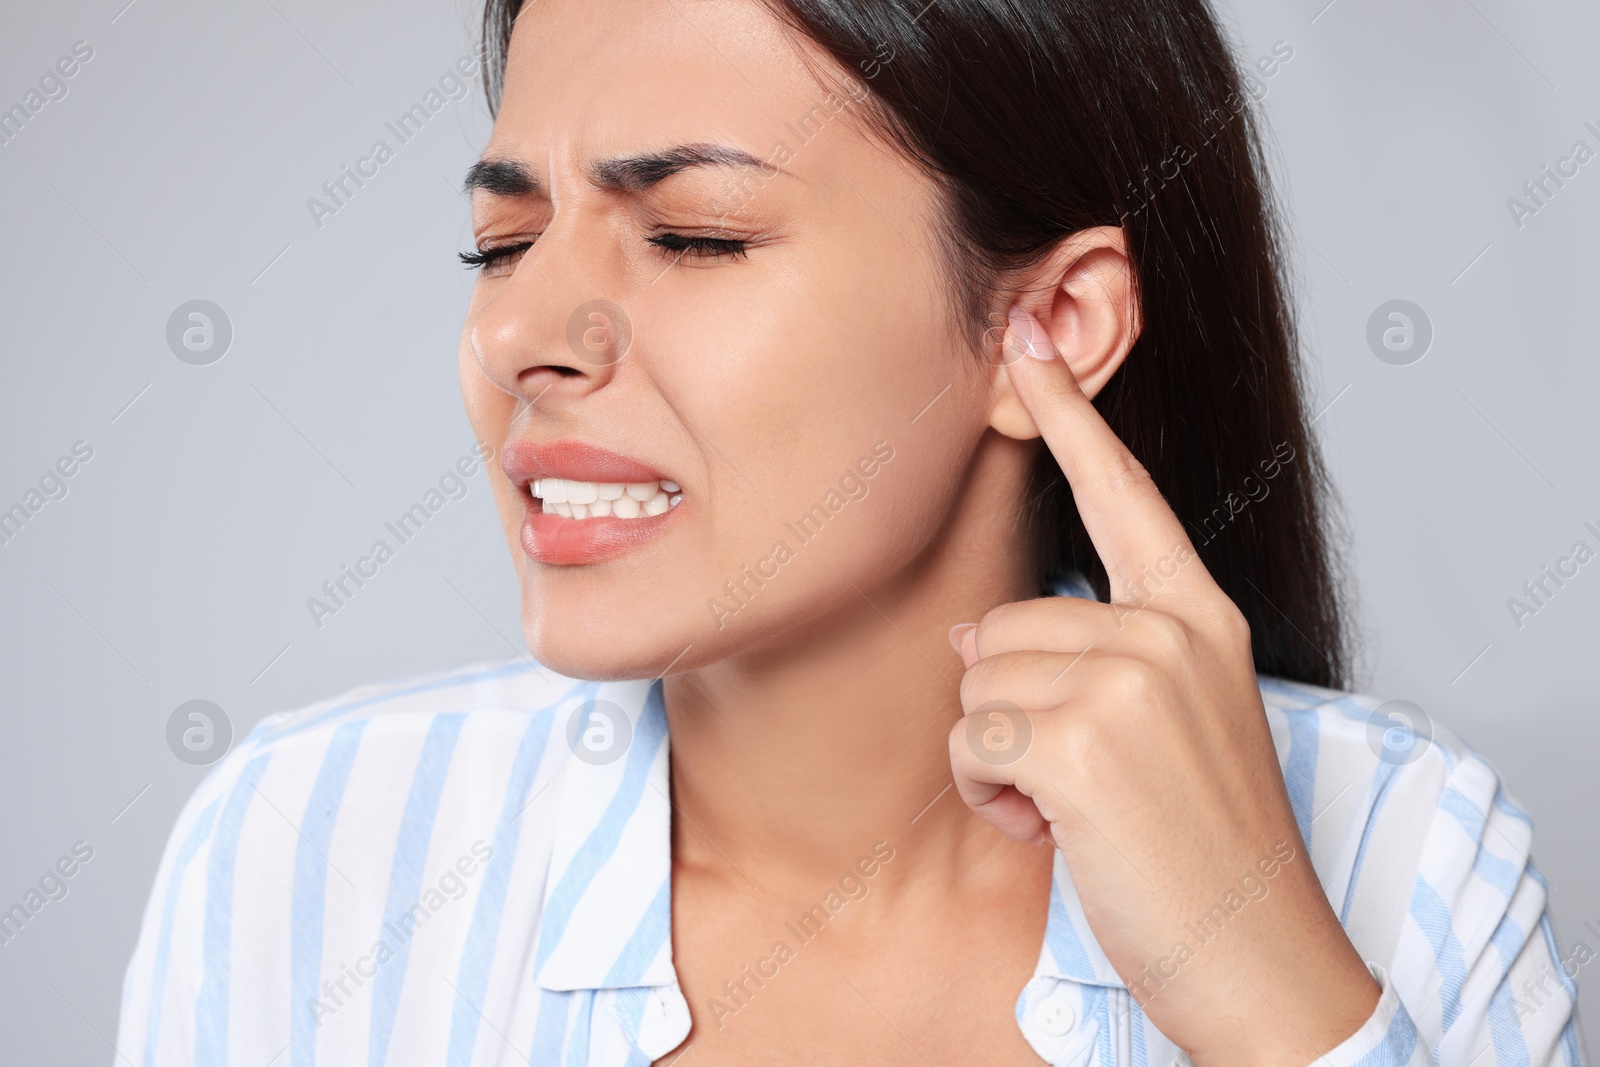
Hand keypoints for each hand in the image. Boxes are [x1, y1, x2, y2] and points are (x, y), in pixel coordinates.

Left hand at [945, 306, 1378, 1066]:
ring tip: (1073, 806)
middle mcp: (1169, 633)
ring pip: (976, 683)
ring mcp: (1130, 683)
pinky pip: (969, 743)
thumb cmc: (1207, 847)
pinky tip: (1051, 830)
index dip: (1070, 417)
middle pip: (1003, 625)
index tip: (1028, 339)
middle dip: (1010, 710)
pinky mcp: (1083, 744)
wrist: (1260, 957)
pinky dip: (989, 797)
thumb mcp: (1172, 728)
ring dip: (999, 759)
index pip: (1124, 497)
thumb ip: (1091, 658)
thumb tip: (967, 632)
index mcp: (1198, 619)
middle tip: (1078, 777)